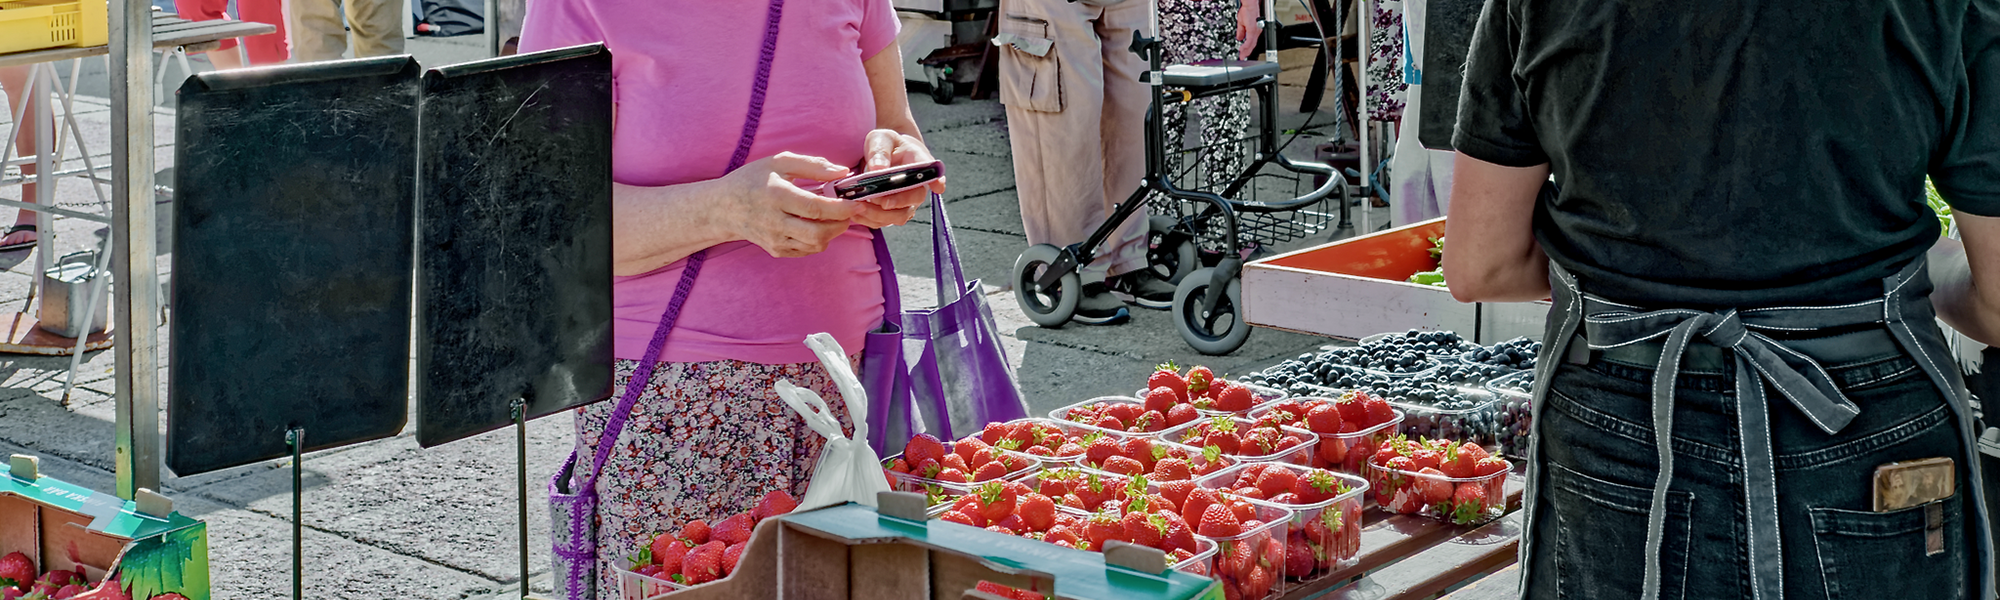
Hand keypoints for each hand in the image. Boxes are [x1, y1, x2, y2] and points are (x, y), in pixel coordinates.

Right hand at [717, 152, 861, 257]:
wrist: (724, 207)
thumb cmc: (754, 180)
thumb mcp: (779, 162)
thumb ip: (813, 165)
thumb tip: (842, 171)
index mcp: (776, 195)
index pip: (815, 208)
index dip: (841, 208)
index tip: (857, 203)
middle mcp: (774, 221)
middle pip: (818, 232)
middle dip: (842, 223)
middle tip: (850, 210)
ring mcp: (775, 239)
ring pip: (816, 244)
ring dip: (833, 232)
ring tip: (834, 216)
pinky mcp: (776, 250)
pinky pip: (807, 250)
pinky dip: (820, 239)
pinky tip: (817, 224)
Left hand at [860, 129, 945, 214]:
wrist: (883, 156)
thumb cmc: (885, 145)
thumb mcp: (880, 139)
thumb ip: (879, 151)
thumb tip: (878, 168)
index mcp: (919, 161)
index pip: (932, 171)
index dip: (937, 180)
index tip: (938, 187)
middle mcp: (918, 184)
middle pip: (916, 197)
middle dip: (898, 201)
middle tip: (878, 200)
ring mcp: (908, 201)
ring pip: (901, 215)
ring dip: (880, 214)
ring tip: (860, 206)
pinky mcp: (894, 211)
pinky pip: (885, 221)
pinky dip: (870, 219)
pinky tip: (857, 211)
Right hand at [1236, 0, 1259, 58]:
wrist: (1249, 5)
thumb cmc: (1247, 11)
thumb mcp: (1242, 23)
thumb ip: (1241, 32)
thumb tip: (1239, 38)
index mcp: (1254, 30)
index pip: (1251, 42)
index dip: (1248, 48)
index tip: (1243, 53)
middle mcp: (1256, 31)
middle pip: (1253, 45)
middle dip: (1247, 52)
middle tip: (1242, 57)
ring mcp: (1255, 31)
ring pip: (1252, 44)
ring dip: (1246, 50)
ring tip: (1242, 55)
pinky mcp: (1253, 30)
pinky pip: (1250, 41)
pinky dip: (1246, 46)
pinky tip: (1243, 49)